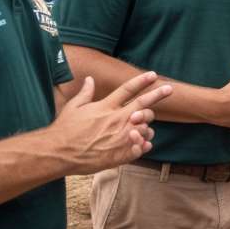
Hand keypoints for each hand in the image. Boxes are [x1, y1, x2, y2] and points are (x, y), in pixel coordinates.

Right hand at [54, 71, 170, 173]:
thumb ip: (85, 93)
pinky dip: (145, 145)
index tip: (153, 74)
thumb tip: (89, 79)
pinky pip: (141, 148)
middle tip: (169, 88)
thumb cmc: (64, 129)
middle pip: (144, 104)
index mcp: (106, 106)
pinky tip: (144, 144)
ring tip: (146, 129)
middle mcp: (116, 119)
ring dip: (149, 126)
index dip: (142, 81)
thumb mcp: (73, 107)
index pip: (128, 89)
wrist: (59, 153)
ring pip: (146, 127)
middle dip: (158, 94)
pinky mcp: (120, 153)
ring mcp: (121, 137)